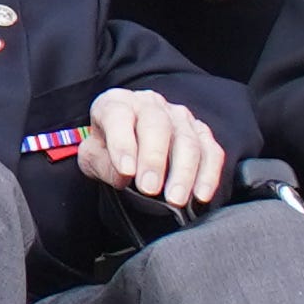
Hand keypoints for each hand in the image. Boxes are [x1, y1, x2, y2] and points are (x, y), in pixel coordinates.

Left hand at [72, 83, 227, 211]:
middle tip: (149, 189)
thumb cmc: (107, 151)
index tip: (126, 171)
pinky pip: (211, 151)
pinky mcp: (200, 132)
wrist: (127, 147)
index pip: (118, 115)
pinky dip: (208, 174)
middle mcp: (149, 104)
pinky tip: (201, 195)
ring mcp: (179, 116)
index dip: (122, 143)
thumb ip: (103, 165)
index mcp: (116, 103)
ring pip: (188, 140)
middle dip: (154, 160)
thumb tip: (124, 177)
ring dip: (183, 172)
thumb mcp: (92, 157)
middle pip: (157, 125)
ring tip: (175, 200)